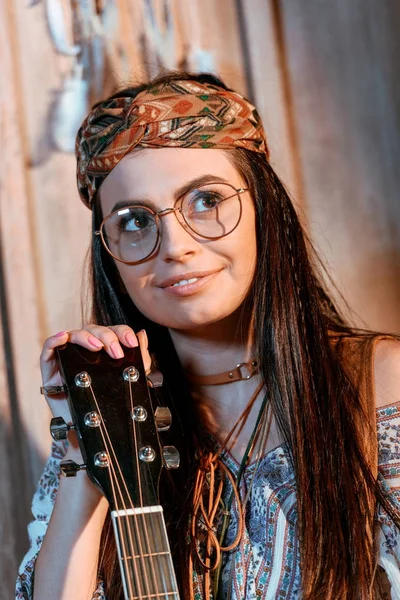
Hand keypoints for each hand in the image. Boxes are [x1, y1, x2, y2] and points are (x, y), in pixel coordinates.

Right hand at [40, 325, 150, 458]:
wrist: (88, 431)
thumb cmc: (106, 404)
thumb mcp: (127, 380)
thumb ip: (139, 358)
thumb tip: (142, 334)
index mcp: (103, 348)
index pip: (112, 331)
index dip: (122, 332)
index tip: (131, 343)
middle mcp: (85, 349)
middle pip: (94, 330)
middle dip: (107, 337)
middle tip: (116, 353)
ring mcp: (67, 356)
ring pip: (74, 334)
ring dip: (86, 337)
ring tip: (96, 346)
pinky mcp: (50, 367)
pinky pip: (49, 347)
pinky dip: (55, 339)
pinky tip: (64, 337)